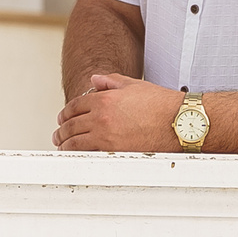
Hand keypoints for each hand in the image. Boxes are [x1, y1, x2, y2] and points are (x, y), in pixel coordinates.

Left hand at [54, 73, 182, 151]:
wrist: (180, 122)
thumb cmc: (161, 104)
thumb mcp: (134, 86)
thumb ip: (110, 82)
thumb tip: (95, 80)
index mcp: (104, 99)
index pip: (75, 106)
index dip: (65, 113)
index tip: (62, 118)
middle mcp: (101, 117)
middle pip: (71, 125)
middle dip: (61, 130)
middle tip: (57, 134)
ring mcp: (106, 137)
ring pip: (75, 142)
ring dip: (64, 144)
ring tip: (61, 146)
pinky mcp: (114, 153)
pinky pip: (88, 155)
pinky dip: (77, 155)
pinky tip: (75, 156)